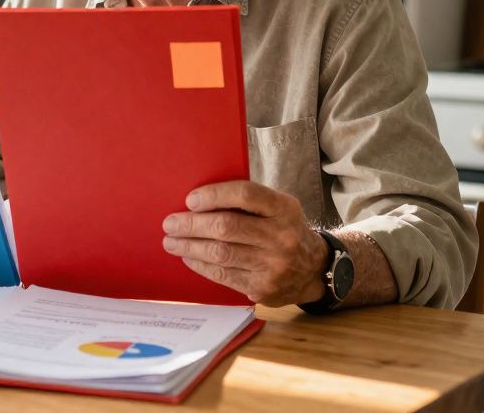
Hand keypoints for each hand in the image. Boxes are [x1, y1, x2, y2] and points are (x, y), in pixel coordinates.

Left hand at [161, 180, 327, 305]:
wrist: (313, 269)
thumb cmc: (284, 229)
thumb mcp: (278, 207)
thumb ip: (247, 202)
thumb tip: (197, 201)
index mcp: (284, 209)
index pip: (246, 195)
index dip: (214, 195)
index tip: (190, 200)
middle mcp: (281, 237)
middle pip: (227, 227)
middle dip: (192, 225)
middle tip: (170, 223)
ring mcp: (273, 266)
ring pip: (221, 253)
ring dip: (189, 247)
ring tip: (171, 241)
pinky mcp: (262, 288)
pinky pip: (223, 275)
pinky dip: (200, 265)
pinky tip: (188, 257)